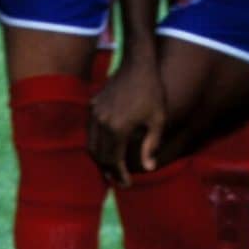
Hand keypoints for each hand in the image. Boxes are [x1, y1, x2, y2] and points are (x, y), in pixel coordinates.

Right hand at [88, 56, 168, 186]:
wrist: (138, 64)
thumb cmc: (152, 92)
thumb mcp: (158, 120)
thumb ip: (151, 145)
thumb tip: (149, 167)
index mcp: (118, 128)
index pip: (114, 161)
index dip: (120, 175)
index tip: (127, 184)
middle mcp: (102, 122)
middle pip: (99, 156)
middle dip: (108, 171)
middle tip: (119, 180)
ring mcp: (94, 113)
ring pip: (91, 145)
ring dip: (99, 159)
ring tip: (111, 169)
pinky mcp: (93, 105)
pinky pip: (90, 132)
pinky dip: (96, 144)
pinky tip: (107, 148)